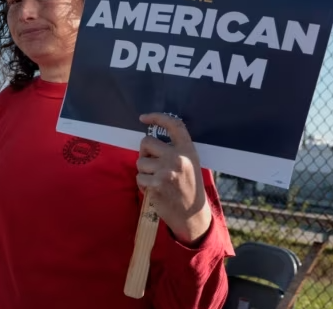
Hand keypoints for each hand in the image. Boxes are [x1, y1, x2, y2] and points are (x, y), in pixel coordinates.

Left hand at [136, 113, 211, 245]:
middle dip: (144, 152)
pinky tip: (154, 190)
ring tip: (157, 181)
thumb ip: (175, 151)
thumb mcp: (190, 164)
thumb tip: (150, 141)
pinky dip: (142, 184)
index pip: (173, 125)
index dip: (157, 117)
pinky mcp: (156, 184)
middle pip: (146, 142)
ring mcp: (167, 171)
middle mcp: (177, 157)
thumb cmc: (189, 187)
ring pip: (140, 162)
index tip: (144, 118)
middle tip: (152, 164)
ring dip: (144, 171)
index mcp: (188, 150)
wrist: (193, 215)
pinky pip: (139, 178)